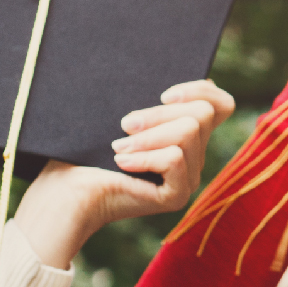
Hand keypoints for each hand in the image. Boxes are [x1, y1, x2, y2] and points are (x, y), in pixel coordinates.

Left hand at [14, 80, 234, 269]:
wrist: (65, 190)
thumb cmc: (85, 152)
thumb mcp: (123, 117)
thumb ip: (153, 103)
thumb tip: (171, 91)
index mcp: (186, 135)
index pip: (222, 105)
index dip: (201, 91)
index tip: (162, 94)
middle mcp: (194, 156)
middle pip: (202, 114)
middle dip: (160, 113)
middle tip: (125, 124)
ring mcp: (188, 178)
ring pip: (189, 133)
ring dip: (148, 136)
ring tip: (118, 147)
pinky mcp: (176, 196)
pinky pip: (175, 159)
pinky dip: (145, 156)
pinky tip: (121, 162)